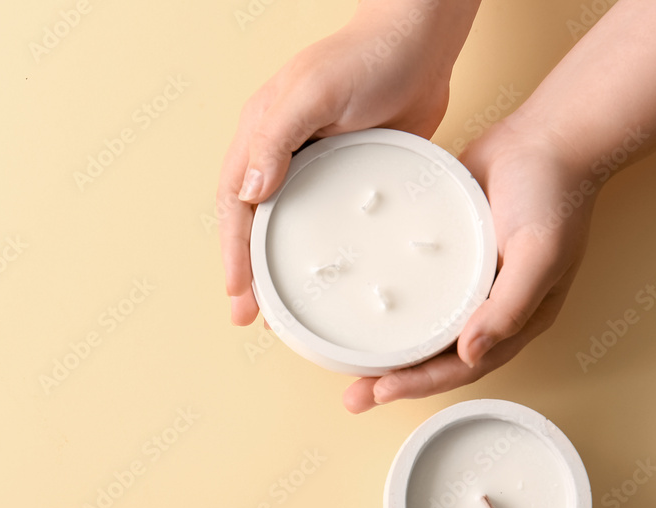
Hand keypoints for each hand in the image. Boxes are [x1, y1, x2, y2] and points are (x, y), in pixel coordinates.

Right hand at [217, 3, 478, 324]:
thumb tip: (250, 190)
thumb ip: (277, 137)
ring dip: (278, 270)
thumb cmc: (366, 56)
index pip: (235, 201)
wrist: (423, 42)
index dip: (232, 250)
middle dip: (247, 272)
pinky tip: (328, 279)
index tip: (236, 291)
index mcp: (261, 135)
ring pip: (287, 229)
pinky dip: (320, 253)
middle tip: (248, 317)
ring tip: (280, 314)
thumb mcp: (314, 92)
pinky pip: (327, 222)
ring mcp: (315, 170)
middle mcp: (282, 156)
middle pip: (253, 223)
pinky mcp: (350, 178)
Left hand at [344, 118, 595, 412]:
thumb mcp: (541, 256)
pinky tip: (354, 308)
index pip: (461, 367)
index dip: (420, 383)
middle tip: (351, 397)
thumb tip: (471, 353)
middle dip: (392, 379)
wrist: (547, 139)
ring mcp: (463, 282)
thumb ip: (509, 307)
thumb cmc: (554, 198)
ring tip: (343, 364)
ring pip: (418, 327)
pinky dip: (386, 302)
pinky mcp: (444, 255)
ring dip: (384, 348)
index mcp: (512, 319)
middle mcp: (484, 308)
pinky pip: (412, 287)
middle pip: (433, 356)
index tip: (379, 392)